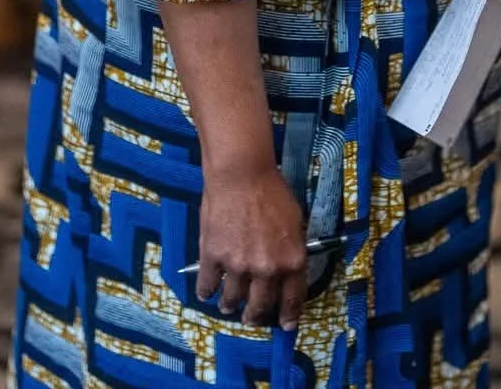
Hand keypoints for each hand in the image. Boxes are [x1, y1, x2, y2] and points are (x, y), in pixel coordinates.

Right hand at [195, 166, 308, 328]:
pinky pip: (207, 284)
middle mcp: (266, 270)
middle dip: (255, 316)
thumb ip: (291, 249)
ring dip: (229, 305)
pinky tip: (205, 293)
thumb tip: (287, 266)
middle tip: (250, 318)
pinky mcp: (213, 258)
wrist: (241, 176)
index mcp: (291, 261)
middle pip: (260, 305)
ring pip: (232, 298)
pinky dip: (205, 291)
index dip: (288, 315)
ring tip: (226, 307)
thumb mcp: (295, 222)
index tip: (285, 325)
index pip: (292, 299)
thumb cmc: (272, 192)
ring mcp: (238, 266)